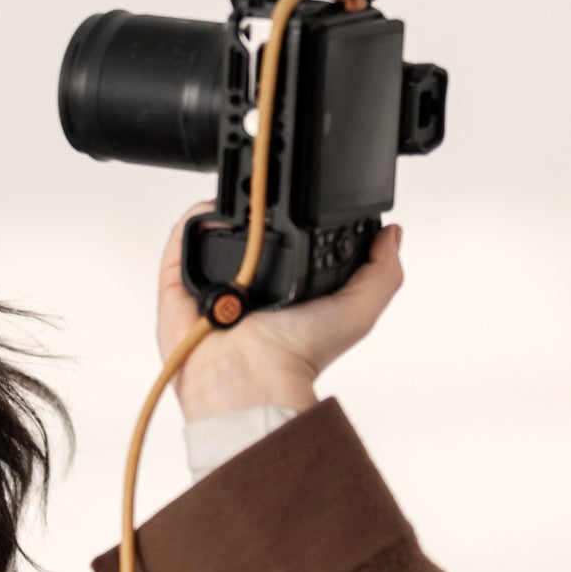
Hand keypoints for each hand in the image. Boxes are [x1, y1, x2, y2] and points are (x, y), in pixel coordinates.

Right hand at [157, 201, 404, 422]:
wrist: (252, 379)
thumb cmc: (300, 356)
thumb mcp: (360, 310)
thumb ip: (383, 271)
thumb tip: (393, 234)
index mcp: (282, 291)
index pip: (284, 245)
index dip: (290, 218)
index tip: (298, 197)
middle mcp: (245, 288)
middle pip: (243, 234)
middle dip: (252, 209)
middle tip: (264, 192)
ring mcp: (208, 288)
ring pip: (208, 234)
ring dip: (221, 212)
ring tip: (237, 201)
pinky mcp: (177, 291)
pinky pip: (178, 246)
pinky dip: (190, 225)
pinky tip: (210, 214)